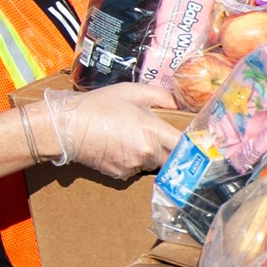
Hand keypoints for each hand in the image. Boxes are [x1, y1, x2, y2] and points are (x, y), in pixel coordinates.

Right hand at [37, 83, 180, 179]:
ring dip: (152, 155)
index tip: (198, 144)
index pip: (184, 146)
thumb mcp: (132, 92)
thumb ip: (161, 96)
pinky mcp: (121, 175)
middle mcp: (147, 152)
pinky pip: (137, 170)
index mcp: (153, 131)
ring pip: (154, 165)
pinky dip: (135, 161)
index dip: (193, 146)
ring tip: (135, 139)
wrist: (68, 127)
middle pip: (172, 159)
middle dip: (172, 151)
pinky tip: (121, 148)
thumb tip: (178, 105)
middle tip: (165, 139)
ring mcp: (134, 166)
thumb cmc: (99, 106)